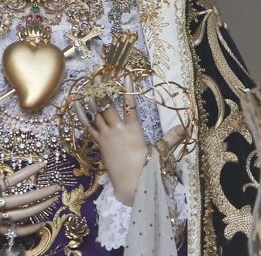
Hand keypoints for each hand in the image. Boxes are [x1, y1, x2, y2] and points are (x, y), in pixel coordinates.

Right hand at [0, 152, 59, 245]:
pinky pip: (15, 232)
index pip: (11, 181)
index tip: (43, 164)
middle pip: (22, 200)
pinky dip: (29, 229)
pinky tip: (41, 224)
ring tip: (53, 201)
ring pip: (22, 216)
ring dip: (39, 209)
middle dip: (41, 194)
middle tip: (57, 187)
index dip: (28, 172)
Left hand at [76, 78, 187, 205]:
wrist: (129, 185)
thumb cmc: (145, 169)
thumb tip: (184, 127)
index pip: (131, 105)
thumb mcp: (159, 152)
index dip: (128, 90)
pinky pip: (88, 126)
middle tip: (99, 76)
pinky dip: (82, 115)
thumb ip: (171, 138)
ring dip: (91, 100)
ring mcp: (106, 137)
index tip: (125, 75)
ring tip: (87, 86)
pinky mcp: (99, 144)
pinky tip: (76, 105)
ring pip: (96, 114)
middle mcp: (118, 130)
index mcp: (133, 130)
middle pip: (108, 106)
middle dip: (103, 90)